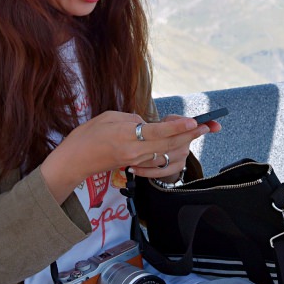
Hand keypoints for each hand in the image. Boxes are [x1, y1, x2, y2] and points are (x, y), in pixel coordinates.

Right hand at [39, 111, 212, 202]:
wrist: (74, 161)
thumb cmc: (87, 135)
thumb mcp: (109, 117)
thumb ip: (132, 119)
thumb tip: (148, 123)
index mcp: (126, 137)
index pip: (158, 132)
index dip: (178, 127)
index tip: (194, 121)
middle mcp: (134, 152)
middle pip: (169, 144)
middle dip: (190, 135)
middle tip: (209, 126)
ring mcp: (136, 161)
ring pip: (167, 153)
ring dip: (185, 143)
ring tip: (199, 132)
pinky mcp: (135, 166)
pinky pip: (158, 159)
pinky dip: (171, 150)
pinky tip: (180, 143)